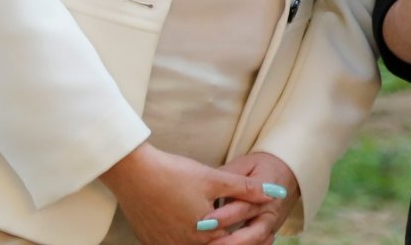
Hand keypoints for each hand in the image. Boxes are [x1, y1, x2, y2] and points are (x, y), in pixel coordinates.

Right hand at [100, 142, 270, 244]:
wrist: (133, 174)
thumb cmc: (174, 174)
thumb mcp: (215, 179)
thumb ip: (247, 190)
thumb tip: (277, 193)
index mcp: (204, 235)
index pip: (234, 242)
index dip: (249, 235)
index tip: (263, 231)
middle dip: (231, 239)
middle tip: (243, 227)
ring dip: (207, 239)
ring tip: (214, 224)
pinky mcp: (151, 241)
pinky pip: (174, 243)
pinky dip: (185, 237)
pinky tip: (188, 222)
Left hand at [201, 152, 296, 244]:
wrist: (287, 172)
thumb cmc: (261, 167)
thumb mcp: (245, 164)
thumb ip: (228, 174)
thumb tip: (205, 182)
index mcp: (265, 190)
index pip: (244, 206)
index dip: (224, 216)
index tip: (205, 222)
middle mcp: (271, 210)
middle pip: (253, 231)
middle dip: (230, 240)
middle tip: (209, 243)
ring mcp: (273, 224)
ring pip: (258, 241)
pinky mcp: (271, 232)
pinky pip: (262, 244)